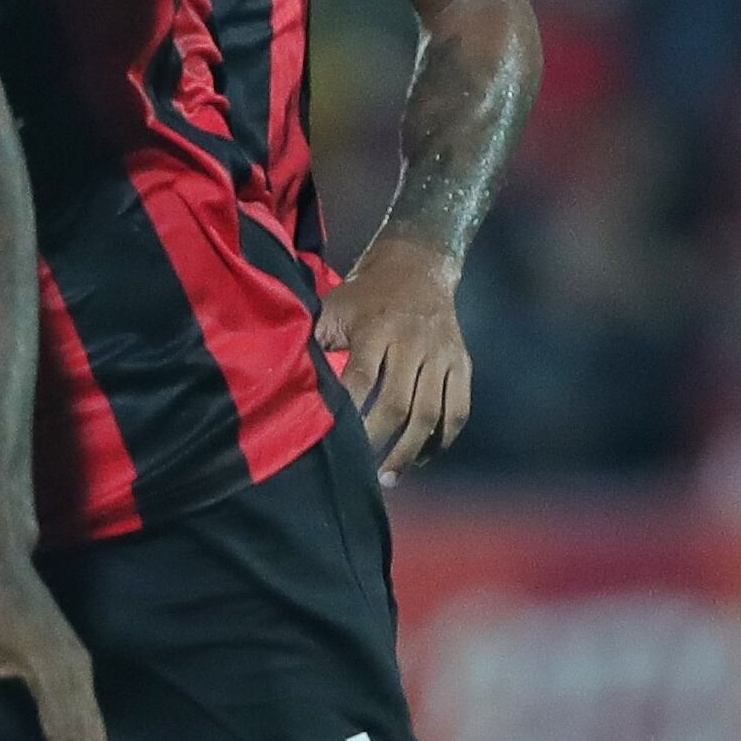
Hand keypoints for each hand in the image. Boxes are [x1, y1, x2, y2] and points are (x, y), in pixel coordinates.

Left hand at [318, 237, 472, 476]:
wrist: (419, 264)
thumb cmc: (365, 295)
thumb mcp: (333, 305)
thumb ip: (313, 339)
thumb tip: (278, 375)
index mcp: (377, 329)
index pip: (362, 379)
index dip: (350, 414)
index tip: (337, 443)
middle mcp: (413, 342)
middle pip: (399, 404)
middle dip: (379, 442)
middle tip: (362, 471)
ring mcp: (442, 355)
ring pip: (432, 413)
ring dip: (410, 451)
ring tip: (389, 475)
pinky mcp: (462, 364)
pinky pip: (458, 410)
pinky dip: (442, 440)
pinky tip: (421, 457)